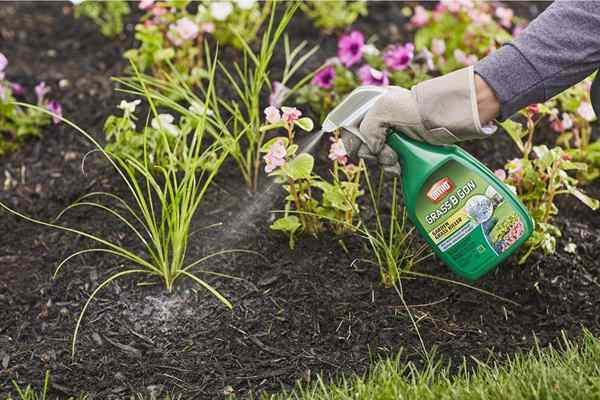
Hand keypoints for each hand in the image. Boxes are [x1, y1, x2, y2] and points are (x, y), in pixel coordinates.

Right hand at [341, 66, 499, 175]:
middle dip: (371, 153)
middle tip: (386, 151)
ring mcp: (390, 136)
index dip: (352, 142)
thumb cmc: (416, 108)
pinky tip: (399, 166)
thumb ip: (366, 127)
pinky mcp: (403, 148)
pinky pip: (388, 164)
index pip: (348, 128)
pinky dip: (391, 167)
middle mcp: (377, 121)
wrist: (446, 116)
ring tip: (396, 159)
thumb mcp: (384, 109)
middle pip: (360, 146)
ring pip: (374, 157)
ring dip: (383, 162)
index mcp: (368, 107)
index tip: (363, 148)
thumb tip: (371, 148)